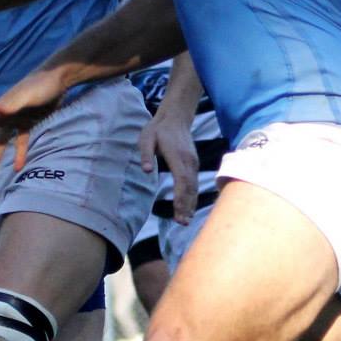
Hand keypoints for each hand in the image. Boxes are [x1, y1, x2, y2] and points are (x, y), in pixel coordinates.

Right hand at [0, 65, 74, 174]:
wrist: (60, 78)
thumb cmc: (42, 85)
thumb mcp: (27, 95)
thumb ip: (10, 104)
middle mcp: (4, 115)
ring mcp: (16, 119)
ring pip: (1, 141)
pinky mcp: (29, 122)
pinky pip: (20, 141)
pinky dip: (19, 153)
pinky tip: (17, 167)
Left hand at [137, 109, 198, 223]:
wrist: (176, 118)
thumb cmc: (158, 129)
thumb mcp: (146, 138)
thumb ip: (145, 154)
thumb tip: (146, 171)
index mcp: (177, 156)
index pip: (181, 180)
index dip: (181, 198)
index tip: (178, 212)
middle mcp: (189, 161)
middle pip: (190, 187)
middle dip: (186, 206)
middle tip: (182, 223)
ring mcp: (193, 163)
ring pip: (194, 187)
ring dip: (191, 204)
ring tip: (186, 220)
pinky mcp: (194, 164)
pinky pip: (194, 183)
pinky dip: (193, 197)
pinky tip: (189, 208)